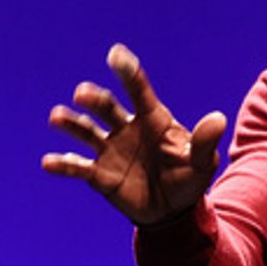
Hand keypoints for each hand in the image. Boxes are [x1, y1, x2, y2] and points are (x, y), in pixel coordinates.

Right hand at [42, 44, 226, 224]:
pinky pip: (77, 167)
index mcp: (153, 120)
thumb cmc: (189, 179)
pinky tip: (49, 162)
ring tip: (56, 117)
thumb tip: (217, 119)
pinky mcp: (98, 174)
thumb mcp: (203, 163)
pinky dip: (63, 164)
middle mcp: (127, 128)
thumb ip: (205, 142)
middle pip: (107, 108)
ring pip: (86, 131)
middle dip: (94, 100)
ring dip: (71, 123)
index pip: (139, 91)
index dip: (128, 72)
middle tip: (81, 94)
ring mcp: (110, 150)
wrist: (173, 211)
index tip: (115, 54)